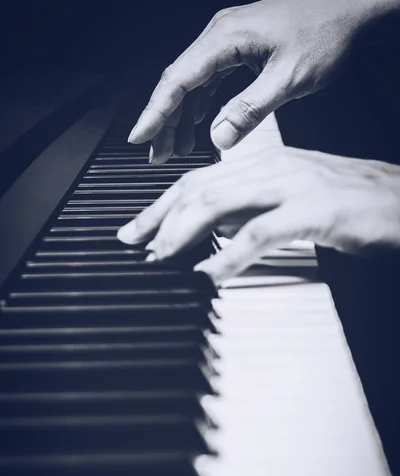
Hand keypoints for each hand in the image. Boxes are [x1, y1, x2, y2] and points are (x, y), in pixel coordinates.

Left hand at [117, 147, 399, 283]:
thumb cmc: (352, 203)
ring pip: (221, 203)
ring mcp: (292, 185)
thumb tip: (213, 230)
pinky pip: (260, 232)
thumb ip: (252, 209)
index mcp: (266, 164)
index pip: (199, 179)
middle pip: (199, 188)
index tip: (137, 229)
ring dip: (183, 233)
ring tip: (160, 258)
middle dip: (159, 217)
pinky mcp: (314, 210)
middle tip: (133, 243)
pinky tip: (209, 273)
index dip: (162, 205)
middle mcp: (273, 167)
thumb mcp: (291, 200)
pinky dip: (229, 255)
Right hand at [127, 0, 392, 162]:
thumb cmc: (324, 32)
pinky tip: (197, 126)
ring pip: (192, 84)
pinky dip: (199, 106)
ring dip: (180, 117)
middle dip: (164, 122)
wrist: (349, 6)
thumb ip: (251, 109)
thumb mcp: (289, 78)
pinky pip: (209, 81)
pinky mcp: (238, 49)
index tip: (139, 137)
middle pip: (178, 83)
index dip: (155, 112)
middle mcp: (219, 37)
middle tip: (156, 155)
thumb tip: (219, 139)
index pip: (177, 80)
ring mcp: (227, 42)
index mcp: (224, 39)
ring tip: (174, 149)